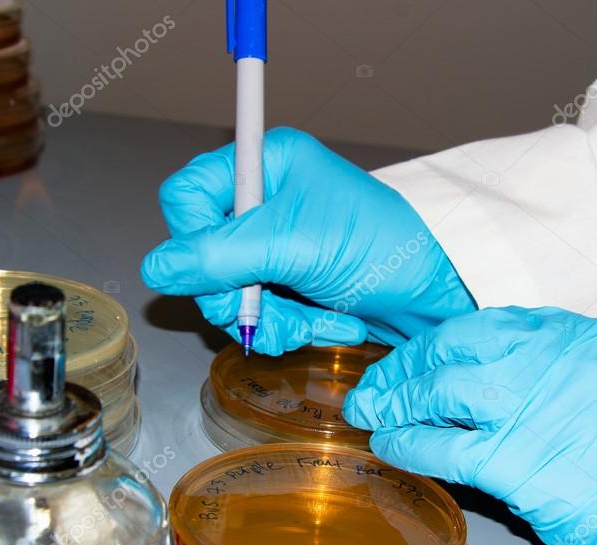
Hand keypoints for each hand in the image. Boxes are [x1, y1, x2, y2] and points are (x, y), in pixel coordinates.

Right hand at [141, 127, 474, 354]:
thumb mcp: (293, 244)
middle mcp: (264, 201)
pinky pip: (260, 312)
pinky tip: (325, 326)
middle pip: (201, 254)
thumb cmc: (381, 247)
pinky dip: (287, 328)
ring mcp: (276, 245)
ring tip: (306, 325)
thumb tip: (157, 268)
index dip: (192, 238)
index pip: (186, 196)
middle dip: (233, 293)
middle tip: (261, 309)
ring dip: (264, 319)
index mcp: (264, 164)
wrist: (440, 291)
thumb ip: (219, 256)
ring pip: (226, 292)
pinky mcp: (292, 283)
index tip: (222, 268)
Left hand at [344, 307, 596, 544]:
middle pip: (452, 348)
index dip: (437, 339)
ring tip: (371, 410)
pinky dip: (408, 442)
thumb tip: (506, 387)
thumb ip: (563, 377)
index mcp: (578, 336)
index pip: (484, 323)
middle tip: (377, 379)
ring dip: (395, 400)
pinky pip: (444, 446)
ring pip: (439, 390)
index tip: (414, 352)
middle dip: (406, 364)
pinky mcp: (522, 463)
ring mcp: (533, 407)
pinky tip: (389, 444)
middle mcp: (550, 360)